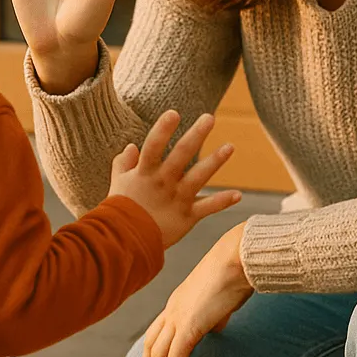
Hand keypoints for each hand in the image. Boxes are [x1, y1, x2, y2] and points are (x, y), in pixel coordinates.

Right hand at [107, 109, 241, 248]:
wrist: (125, 243)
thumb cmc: (119, 211)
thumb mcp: (118, 183)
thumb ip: (123, 163)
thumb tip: (132, 146)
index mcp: (145, 172)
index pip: (153, 145)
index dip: (163, 129)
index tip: (174, 113)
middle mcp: (163, 182)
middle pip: (181, 155)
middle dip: (196, 135)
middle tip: (210, 118)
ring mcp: (177, 199)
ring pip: (199, 177)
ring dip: (215, 161)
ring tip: (230, 146)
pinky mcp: (187, 216)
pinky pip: (208, 208)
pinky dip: (223, 202)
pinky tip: (238, 194)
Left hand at [138, 222, 252, 356]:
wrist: (237, 257)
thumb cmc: (235, 273)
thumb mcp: (221, 297)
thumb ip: (215, 313)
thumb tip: (217, 326)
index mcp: (178, 302)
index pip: (156, 332)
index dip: (150, 353)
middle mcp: (172, 310)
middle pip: (150, 346)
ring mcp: (178, 318)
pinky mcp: (189, 327)